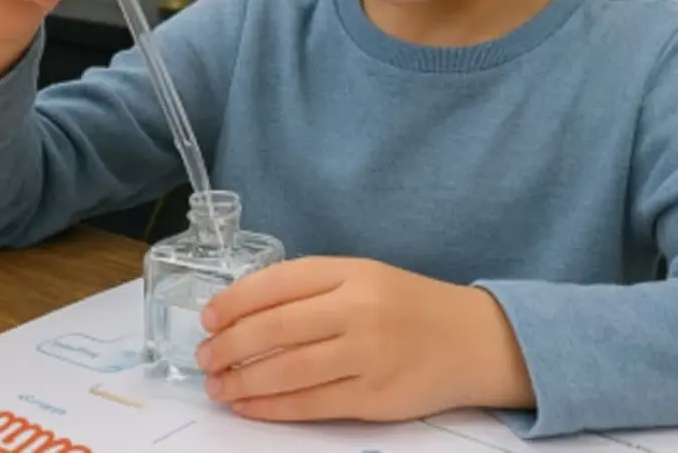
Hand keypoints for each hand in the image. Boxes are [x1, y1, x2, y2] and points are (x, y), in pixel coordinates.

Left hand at [195, 257, 534, 422]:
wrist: (474, 339)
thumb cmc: (408, 305)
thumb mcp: (365, 276)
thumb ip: (312, 288)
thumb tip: (243, 311)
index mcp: (353, 271)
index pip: (278, 282)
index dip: (235, 301)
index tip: (208, 317)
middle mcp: (360, 309)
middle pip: (276, 329)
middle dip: (229, 345)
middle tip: (204, 357)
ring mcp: (369, 355)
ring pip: (287, 371)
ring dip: (242, 380)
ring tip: (218, 384)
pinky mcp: (376, 397)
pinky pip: (310, 404)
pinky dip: (271, 407)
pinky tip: (248, 405)